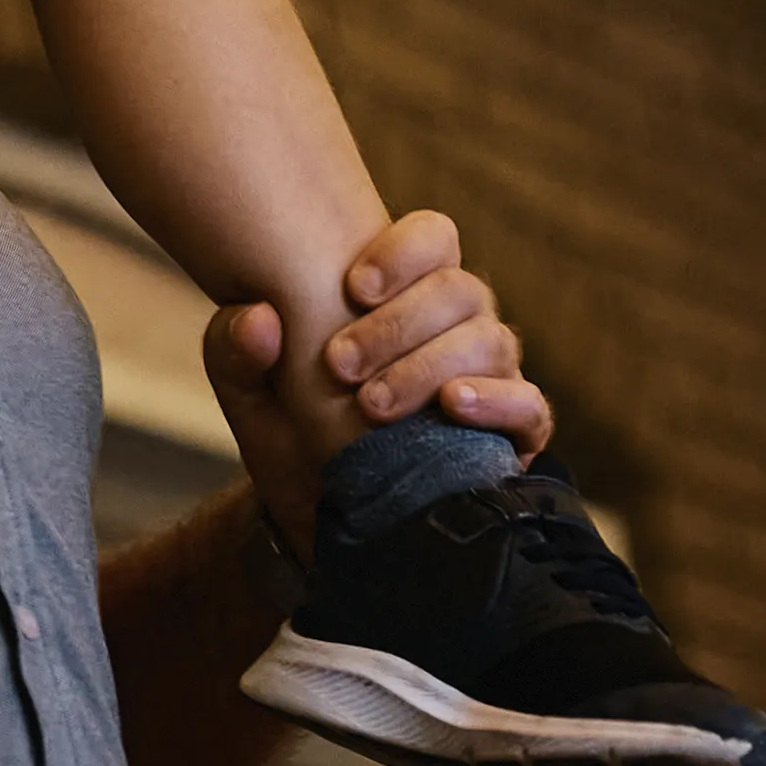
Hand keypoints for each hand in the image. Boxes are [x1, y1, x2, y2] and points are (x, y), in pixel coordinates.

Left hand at [200, 208, 550, 565]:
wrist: (324, 527)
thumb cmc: (294, 443)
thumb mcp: (249, 398)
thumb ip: (235, 350)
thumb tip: (257, 317)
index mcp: (406, 297)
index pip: (434, 238)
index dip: (404, 250)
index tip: (352, 287)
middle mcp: (458, 328)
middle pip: (460, 289)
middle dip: (398, 322)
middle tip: (338, 364)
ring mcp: (491, 380)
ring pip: (490, 340)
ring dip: (428, 365)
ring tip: (374, 404)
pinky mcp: (513, 437)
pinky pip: (530, 405)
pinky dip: (497, 400)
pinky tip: (452, 406)